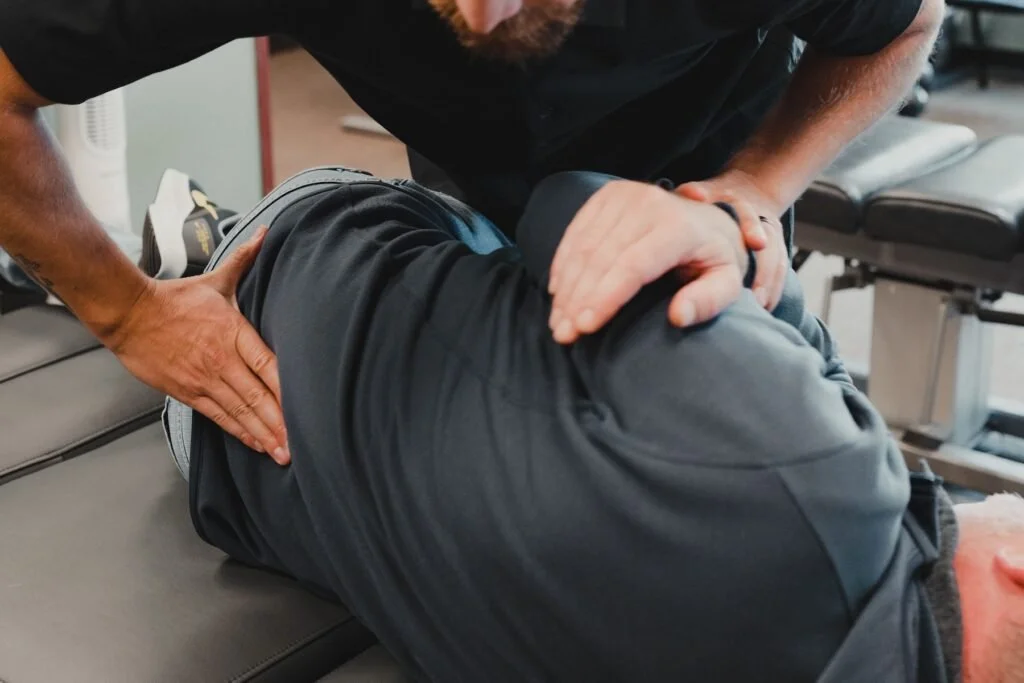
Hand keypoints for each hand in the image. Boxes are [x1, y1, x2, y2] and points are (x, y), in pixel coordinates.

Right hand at [104, 226, 289, 464]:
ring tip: (282, 453)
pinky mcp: (188, 392)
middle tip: (299, 445)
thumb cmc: (175, 298)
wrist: (129, 313)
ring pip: (239, 412)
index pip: (269, 365)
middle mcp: (222, 359)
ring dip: (262, 434)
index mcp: (234, 332)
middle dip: (280, 424)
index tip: (307, 408)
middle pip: (258, 396)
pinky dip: (238, 431)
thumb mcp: (216, 279)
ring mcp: (204, 379)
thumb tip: (265, 232)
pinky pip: (218, 416)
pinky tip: (254, 443)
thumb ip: (245, 259)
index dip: (288, 390)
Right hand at [547, 180, 746, 343]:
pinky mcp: (606, 195)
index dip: (604, 298)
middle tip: (564, 334)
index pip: (631, 266)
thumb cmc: (714, 258)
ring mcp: (624, 195)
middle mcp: (648, 203)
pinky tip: (557, 292)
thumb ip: (708, 301)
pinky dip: (562, 264)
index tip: (584, 327)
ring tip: (557, 322)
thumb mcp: (726, 282)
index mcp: (678, 226)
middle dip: (577, 299)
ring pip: (582, 247)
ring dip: (565, 287)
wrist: (709, 217)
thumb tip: (677, 316)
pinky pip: (575, 232)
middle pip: (601, 258)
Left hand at [677, 169, 787, 310]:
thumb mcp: (703, 191)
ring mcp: (771, 236)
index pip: (750, 213)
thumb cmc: (714, 200)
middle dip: (765, 266)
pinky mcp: (776, 252)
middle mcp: (760, 220)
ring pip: (777, 258)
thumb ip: (697, 192)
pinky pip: (780, 270)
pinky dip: (774, 289)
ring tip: (761, 305)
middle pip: (770, 240)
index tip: (757, 242)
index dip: (753, 227)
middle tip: (758, 291)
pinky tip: (766, 308)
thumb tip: (693, 194)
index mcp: (741, 205)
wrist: (746, 194)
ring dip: (770, 283)